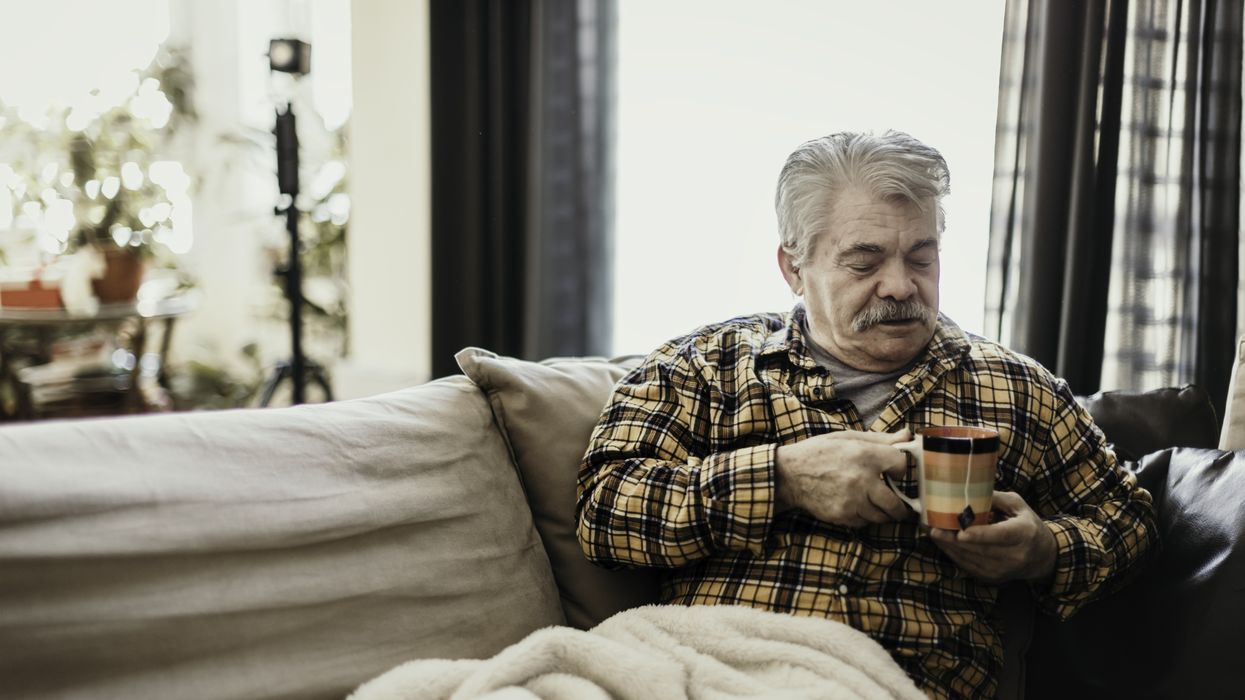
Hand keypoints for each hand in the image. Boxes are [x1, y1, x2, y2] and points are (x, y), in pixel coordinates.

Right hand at [775, 429, 912, 527]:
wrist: (789, 474)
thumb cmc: (819, 452)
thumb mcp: (847, 438)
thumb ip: (880, 439)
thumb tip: (908, 434)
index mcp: (865, 455)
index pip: (901, 465)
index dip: (901, 469)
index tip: (896, 472)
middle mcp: (862, 479)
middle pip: (895, 503)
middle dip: (900, 507)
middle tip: (900, 506)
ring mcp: (852, 500)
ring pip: (881, 516)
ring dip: (882, 512)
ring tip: (877, 506)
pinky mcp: (842, 515)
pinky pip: (864, 522)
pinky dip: (865, 517)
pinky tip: (858, 507)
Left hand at [928, 491, 1055, 582]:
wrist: (1043, 557)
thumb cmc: (1027, 525)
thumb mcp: (1018, 505)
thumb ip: (995, 498)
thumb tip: (968, 490)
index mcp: (1024, 533)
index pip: (1001, 536)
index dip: (981, 535)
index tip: (962, 532)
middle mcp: (1015, 555)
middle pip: (980, 550)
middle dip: (954, 539)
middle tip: (933, 527)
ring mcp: (1003, 570)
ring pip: (971, 560)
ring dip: (949, 547)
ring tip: (933, 532)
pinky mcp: (992, 578)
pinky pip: (968, 566)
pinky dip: (954, 554)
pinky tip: (943, 542)